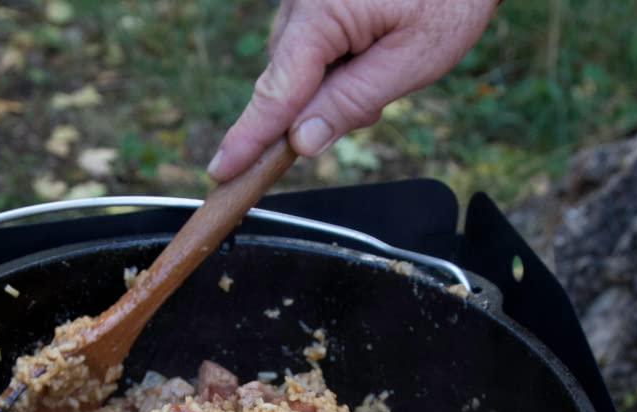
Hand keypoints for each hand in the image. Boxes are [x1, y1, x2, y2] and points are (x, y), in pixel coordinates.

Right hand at [208, 0, 497, 180]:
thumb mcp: (413, 58)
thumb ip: (352, 102)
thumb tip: (301, 142)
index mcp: (322, 11)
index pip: (276, 90)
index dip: (250, 136)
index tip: (223, 170)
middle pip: (285, 80)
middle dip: (317, 107)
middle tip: (375, 103)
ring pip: (297, 65)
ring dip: (329, 84)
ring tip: (383, 62)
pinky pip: (309, 44)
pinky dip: (333, 61)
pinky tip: (371, 49)